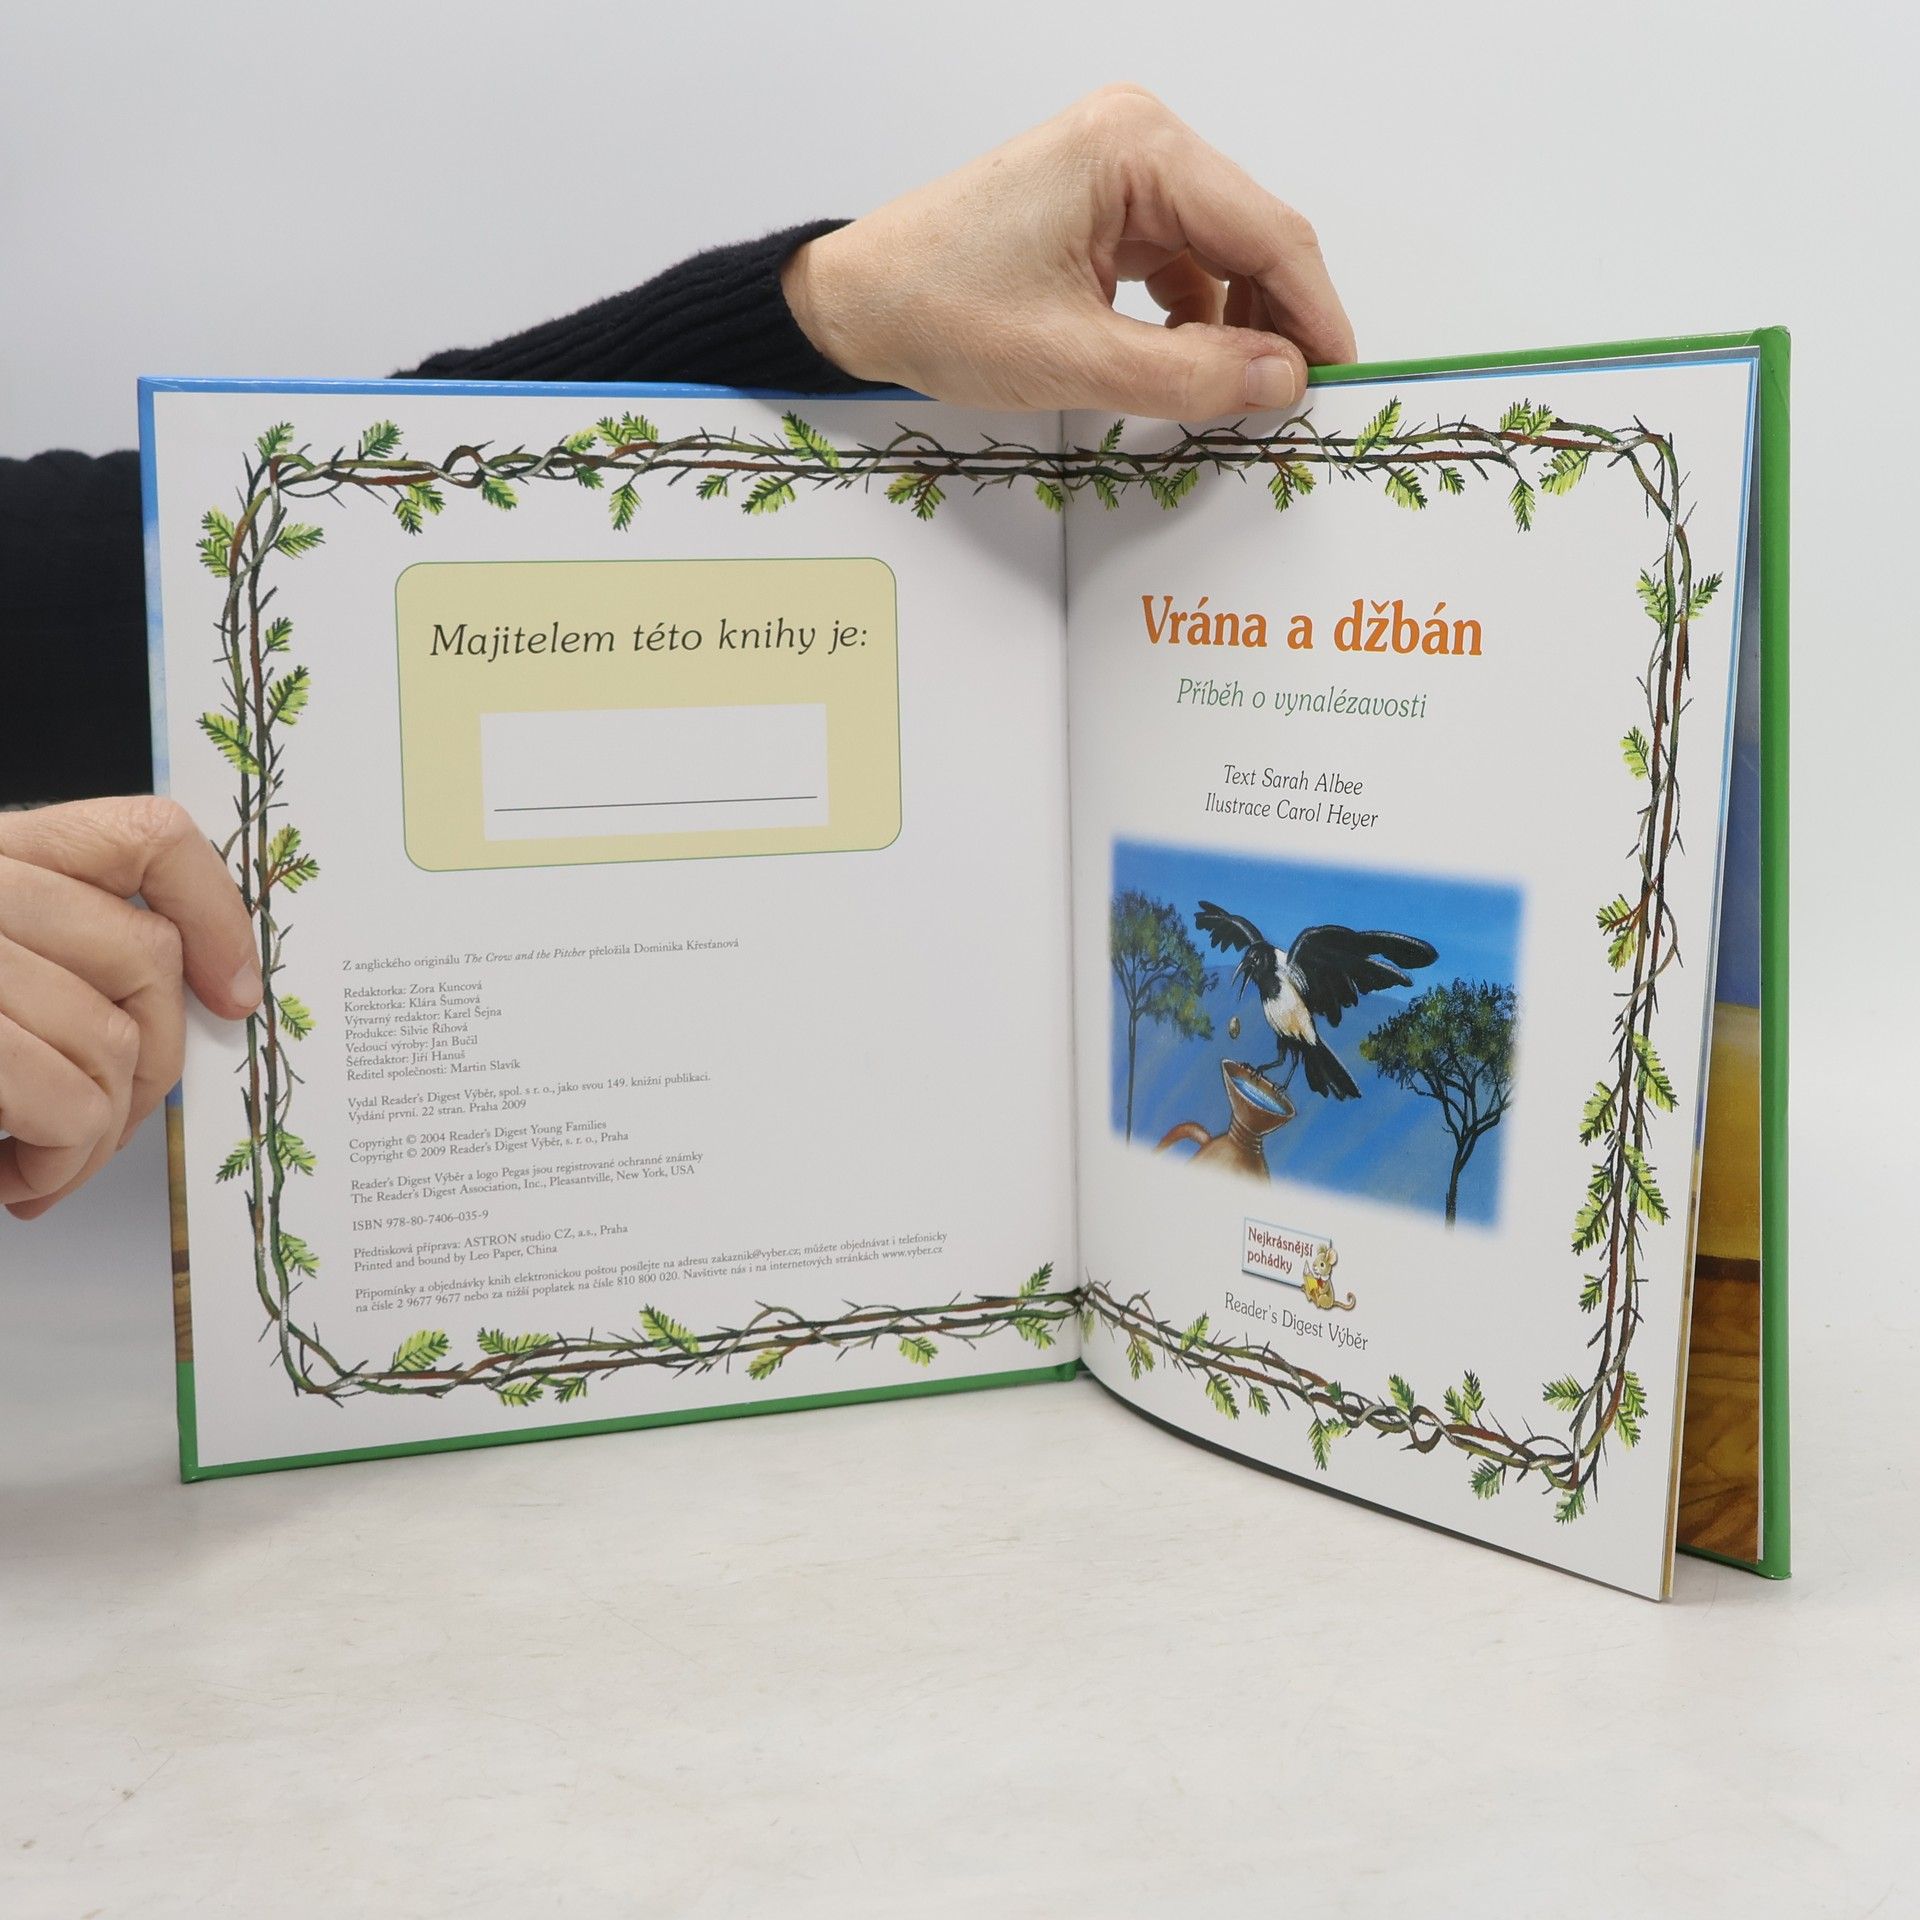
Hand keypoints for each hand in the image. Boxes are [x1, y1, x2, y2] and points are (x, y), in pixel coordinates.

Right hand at [0, 797, 259, 1219]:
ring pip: (112, 1039)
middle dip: (149, 1066)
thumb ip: (66, 956)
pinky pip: (64, 1100)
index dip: (217, 913)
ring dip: (94, 1132)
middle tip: (97, 1126)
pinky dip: (60, 1160)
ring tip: (42, 1160)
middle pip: (146, 957)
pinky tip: (17, 1176)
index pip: (146, 835)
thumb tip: (206, 1002)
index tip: (232, 994)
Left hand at [781, 85, 1355, 421]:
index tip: (1342, 382)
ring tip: (1242, 398)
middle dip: (1280, 322)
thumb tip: (1283, 382)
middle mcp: (1139, 139)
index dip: (1314, 312)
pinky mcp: (1104, 206)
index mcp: (1136, 149)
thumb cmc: (940, 310)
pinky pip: (1182, 262)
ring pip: (1221, 254)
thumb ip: (1188, 374)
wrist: (855, 301)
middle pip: (1252, 236)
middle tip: (1297, 406)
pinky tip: (1192, 370)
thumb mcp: (1072, 360)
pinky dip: (1197, 318)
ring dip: (1240, 325)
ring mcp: (1122, 169)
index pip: (1266, 231)